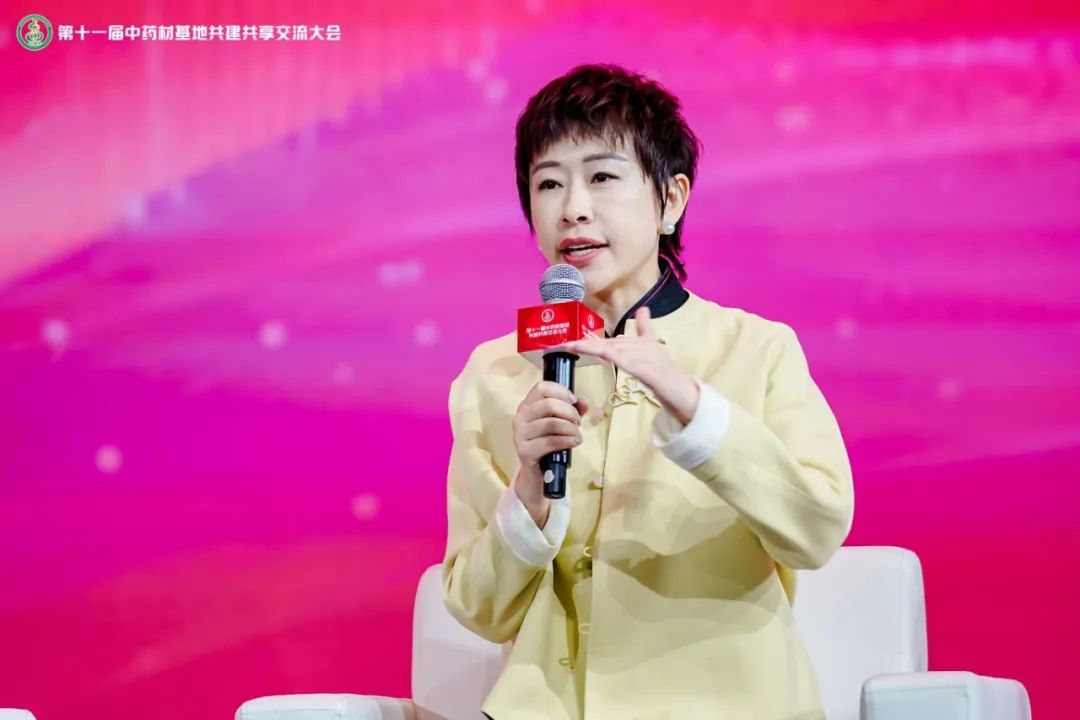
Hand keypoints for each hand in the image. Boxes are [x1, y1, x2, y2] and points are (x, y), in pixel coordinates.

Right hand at [512, 381, 589, 525]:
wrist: (538, 472)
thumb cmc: (548, 442)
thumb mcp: (561, 422)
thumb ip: (573, 409)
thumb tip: (584, 402)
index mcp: (527, 405)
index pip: (542, 387)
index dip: (561, 391)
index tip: (574, 401)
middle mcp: (520, 417)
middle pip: (548, 404)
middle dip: (569, 412)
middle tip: (577, 422)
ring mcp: (520, 435)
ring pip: (552, 423)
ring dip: (571, 428)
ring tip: (578, 435)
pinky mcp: (525, 451)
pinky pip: (551, 442)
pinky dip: (567, 440)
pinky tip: (574, 442)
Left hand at [565, 307, 698, 425]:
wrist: (681, 389)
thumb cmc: (665, 371)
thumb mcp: (653, 348)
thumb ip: (646, 329)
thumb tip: (643, 310)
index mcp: (640, 341)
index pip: (611, 339)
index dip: (589, 341)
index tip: (569, 343)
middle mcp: (640, 345)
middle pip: (606, 344)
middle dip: (583, 345)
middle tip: (563, 345)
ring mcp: (642, 355)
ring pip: (610, 349)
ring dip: (589, 348)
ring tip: (571, 347)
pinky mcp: (644, 367)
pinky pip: (623, 359)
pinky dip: (609, 354)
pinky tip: (598, 352)